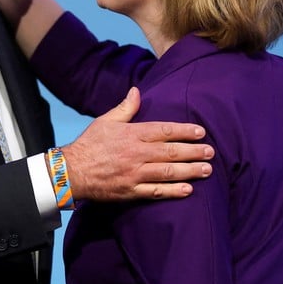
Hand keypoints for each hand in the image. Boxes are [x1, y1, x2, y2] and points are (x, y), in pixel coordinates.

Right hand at [61, 87, 213, 200]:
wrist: (71, 171)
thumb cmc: (89, 144)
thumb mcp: (106, 121)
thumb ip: (125, 108)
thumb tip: (137, 91)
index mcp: (132, 134)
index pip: (163, 130)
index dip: (184, 131)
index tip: (201, 131)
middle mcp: (136, 154)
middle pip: (170, 152)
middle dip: (193, 151)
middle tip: (211, 152)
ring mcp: (134, 174)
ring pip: (168, 172)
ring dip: (190, 171)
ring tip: (207, 170)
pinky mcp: (131, 191)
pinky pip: (156, 192)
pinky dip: (173, 191)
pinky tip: (188, 190)